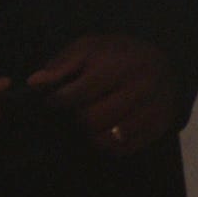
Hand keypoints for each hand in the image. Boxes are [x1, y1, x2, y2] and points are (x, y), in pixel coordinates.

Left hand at [27, 34, 175, 156]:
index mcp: (118, 66)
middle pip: (91, 121)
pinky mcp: (158, 127)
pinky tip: (108, 129)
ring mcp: (151, 109)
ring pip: (107, 138)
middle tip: (80, 109)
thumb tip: (34, 83)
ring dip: (93, 133)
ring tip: (93, 119)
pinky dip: (110, 143)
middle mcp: (138, 88)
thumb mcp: (89, 48)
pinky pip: (123, 149)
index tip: (55, 99)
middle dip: (78, 117)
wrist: (163, 62)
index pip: (75, 95)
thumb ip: (61, 65)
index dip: (57, 100)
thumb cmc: (118, 54)